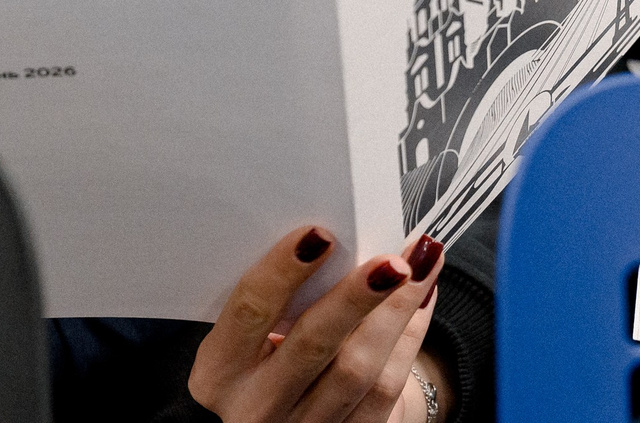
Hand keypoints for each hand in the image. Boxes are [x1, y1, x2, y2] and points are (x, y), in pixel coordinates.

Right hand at [189, 225, 445, 421]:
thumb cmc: (260, 367)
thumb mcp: (244, 345)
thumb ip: (273, 305)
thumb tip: (328, 241)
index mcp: (217, 373)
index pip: (249, 311)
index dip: (282, 270)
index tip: (319, 234)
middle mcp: (254, 408)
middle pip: (312, 344)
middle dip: (356, 296)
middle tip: (392, 259)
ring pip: (358, 371)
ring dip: (397, 312)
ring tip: (422, 266)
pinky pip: (385, 391)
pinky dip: (409, 339)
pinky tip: (421, 300)